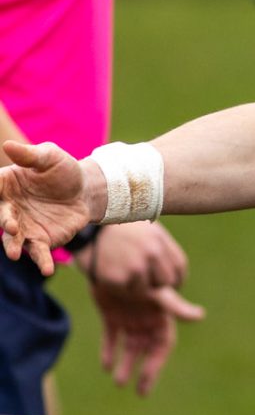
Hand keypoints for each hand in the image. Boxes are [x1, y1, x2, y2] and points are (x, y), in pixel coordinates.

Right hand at [0, 139, 94, 275]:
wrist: (86, 190)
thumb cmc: (62, 170)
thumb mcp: (49, 157)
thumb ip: (30, 155)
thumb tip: (8, 144)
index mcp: (5, 185)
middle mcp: (9, 208)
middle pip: (1, 217)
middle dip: (4, 223)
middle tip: (11, 226)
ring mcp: (23, 227)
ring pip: (13, 239)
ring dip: (12, 246)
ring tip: (13, 254)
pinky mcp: (41, 240)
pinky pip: (39, 253)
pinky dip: (41, 262)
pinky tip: (47, 270)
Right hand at [88, 221, 188, 291]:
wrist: (84, 230)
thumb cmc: (117, 230)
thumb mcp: (145, 230)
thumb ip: (161, 249)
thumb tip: (176, 276)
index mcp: (160, 240)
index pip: (179, 268)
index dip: (177, 279)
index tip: (171, 284)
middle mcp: (151, 253)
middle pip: (166, 282)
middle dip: (157, 284)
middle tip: (143, 279)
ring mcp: (134, 266)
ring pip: (146, 290)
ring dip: (136, 286)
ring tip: (122, 271)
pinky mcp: (117, 279)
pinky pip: (126, 293)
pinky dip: (119, 288)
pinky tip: (112, 273)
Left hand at [90, 274, 204, 396]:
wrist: (115, 254)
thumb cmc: (142, 272)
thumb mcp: (158, 293)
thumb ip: (176, 306)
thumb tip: (200, 315)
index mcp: (161, 316)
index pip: (162, 346)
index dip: (156, 365)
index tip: (146, 384)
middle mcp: (147, 319)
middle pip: (146, 350)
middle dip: (142, 370)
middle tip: (135, 390)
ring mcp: (130, 317)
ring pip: (128, 346)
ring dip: (124, 363)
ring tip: (117, 381)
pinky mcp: (111, 314)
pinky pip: (111, 336)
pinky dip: (108, 350)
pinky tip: (106, 366)